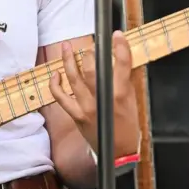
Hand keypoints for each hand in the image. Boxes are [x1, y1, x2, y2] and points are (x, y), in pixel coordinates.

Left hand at [48, 31, 139, 158]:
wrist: (118, 153)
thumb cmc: (128, 127)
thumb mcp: (133, 101)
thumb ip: (125, 80)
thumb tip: (120, 60)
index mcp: (121, 94)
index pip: (121, 63)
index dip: (119, 46)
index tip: (116, 35)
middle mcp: (102, 98)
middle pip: (92, 68)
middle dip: (90, 52)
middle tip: (90, 45)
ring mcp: (87, 107)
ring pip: (74, 77)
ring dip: (68, 60)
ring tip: (66, 47)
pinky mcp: (76, 115)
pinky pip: (61, 97)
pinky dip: (56, 84)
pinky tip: (56, 73)